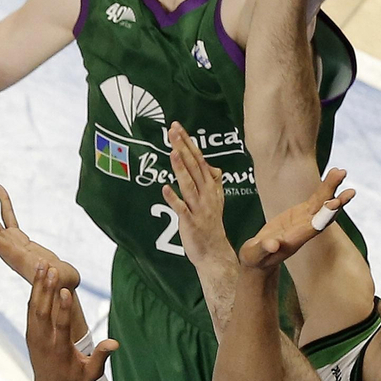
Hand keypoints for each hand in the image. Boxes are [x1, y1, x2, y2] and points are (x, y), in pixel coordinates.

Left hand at [0, 184, 81, 290]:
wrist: (59, 286)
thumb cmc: (62, 283)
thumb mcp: (60, 280)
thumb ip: (54, 275)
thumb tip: (47, 266)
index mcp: (15, 257)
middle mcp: (7, 248)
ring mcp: (11, 242)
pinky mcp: (18, 238)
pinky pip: (8, 215)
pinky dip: (3, 201)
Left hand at [25, 266, 114, 380]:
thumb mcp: (92, 373)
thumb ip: (101, 356)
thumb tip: (115, 343)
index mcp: (60, 350)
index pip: (61, 325)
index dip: (64, 307)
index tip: (66, 290)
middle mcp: (44, 341)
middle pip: (43, 311)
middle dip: (47, 288)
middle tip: (50, 268)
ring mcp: (34, 337)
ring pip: (34, 307)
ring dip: (38, 286)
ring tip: (42, 265)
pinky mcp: (30, 334)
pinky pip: (31, 310)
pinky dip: (34, 293)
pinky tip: (38, 278)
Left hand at [161, 123, 230, 271]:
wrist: (214, 252)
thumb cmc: (211, 225)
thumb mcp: (216, 200)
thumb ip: (213, 182)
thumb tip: (213, 166)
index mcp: (210, 187)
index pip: (199, 160)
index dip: (188, 143)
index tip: (178, 127)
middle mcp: (206, 195)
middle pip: (194, 167)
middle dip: (183, 148)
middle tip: (173, 131)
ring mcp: (199, 209)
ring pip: (189, 185)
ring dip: (180, 168)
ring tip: (172, 152)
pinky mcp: (191, 223)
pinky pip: (182, 209)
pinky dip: (174, 198)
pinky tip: (165, 188)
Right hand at [240, 168, 355, 271]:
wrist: (260, 257)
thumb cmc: (256, 257)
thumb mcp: (255, 254)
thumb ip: (264, 249)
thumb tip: (272, 245)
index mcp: (295, 239)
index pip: (315, 226)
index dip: (325, 214)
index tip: (335, 202)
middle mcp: (305, 229)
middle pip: (324, 212)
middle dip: (334, 197)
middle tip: (343, 179)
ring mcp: (305, 221)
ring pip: (322, 203)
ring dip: (332, 188)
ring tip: (341, 171)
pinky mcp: (302, 214)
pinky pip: (317, 199)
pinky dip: (325, 188)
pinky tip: (334, 175)